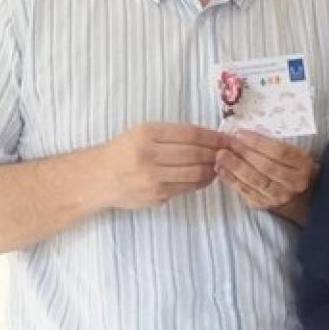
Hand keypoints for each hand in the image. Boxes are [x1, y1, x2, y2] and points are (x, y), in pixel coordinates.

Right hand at [94, 123, 223, 209]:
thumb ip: (173, 134)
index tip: (228, 137)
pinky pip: (188, 187)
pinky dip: (203, 181)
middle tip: (230, 151)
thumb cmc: (124, 151)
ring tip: (220, 163)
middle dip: (218, 153)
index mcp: (146, 135)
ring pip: (196, 173)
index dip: (214, 136)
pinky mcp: (157, 196)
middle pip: (197, 154)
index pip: (191, 134)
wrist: (98, 178)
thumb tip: (211, 137)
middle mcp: (149, 156)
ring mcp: (153, 179)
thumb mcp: (142, 133)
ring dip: (214, 168)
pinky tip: (207, 175)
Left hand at [215, 130, 317, 224]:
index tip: (241, 133)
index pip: (280, 152)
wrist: (300, 196)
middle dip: (244, 154)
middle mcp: (293, 183)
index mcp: (303, 166)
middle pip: (266, 167)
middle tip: (228, 143)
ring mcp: (278, 196)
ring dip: (235, 167)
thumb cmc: (293, 167)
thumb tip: (247, 134)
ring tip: (221, 155)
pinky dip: (231, 179)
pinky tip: (221, 169)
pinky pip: (245, 191)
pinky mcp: (264, 204)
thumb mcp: (294, 152)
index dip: (259, 142)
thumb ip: (275, 143)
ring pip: (255, 180)